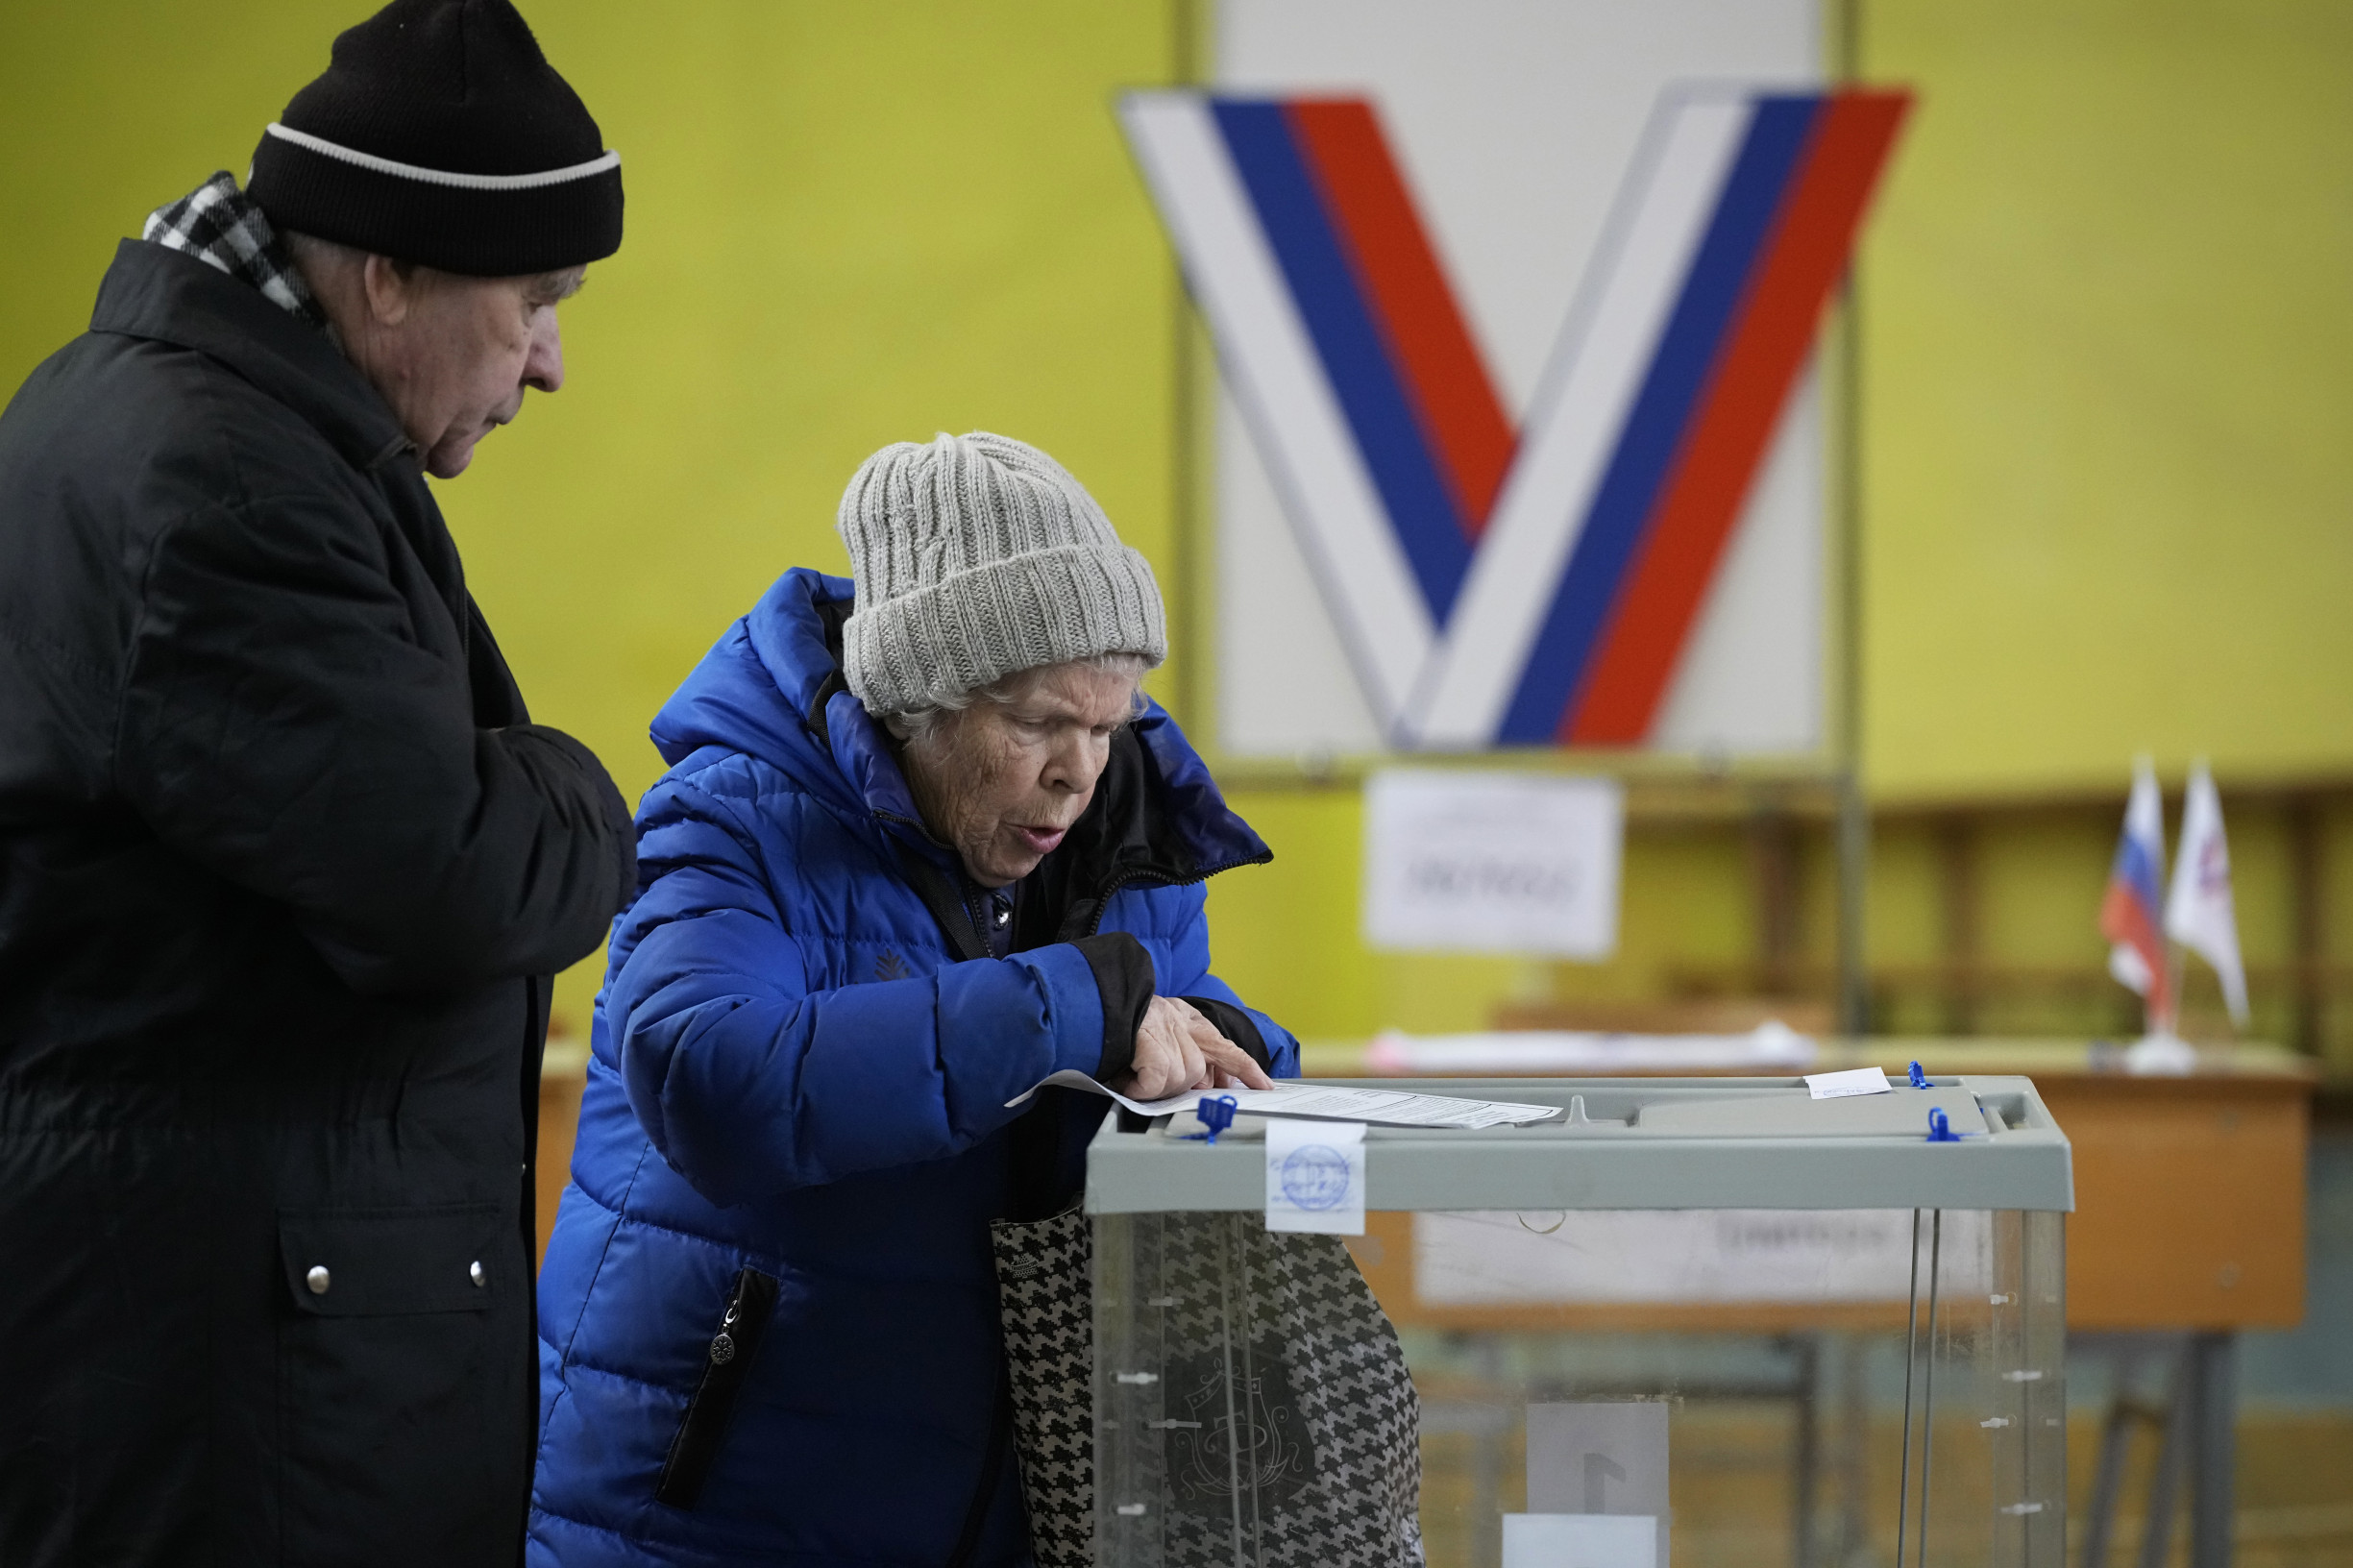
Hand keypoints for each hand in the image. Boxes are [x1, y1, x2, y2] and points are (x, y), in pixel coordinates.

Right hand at [1117, 997, 1274, 1100]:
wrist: (1096, 998)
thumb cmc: (1121, 1018)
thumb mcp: (1160, 1025)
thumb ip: (1185, 1048)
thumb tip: (1208, 1080)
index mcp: (1188, 1019)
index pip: (1226, 1047)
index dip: (1246, 1068)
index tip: (1264, 1085)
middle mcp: (1184, 1025)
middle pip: (1199, 1074)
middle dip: (1179, 1086)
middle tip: (1153, 1081)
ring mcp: (1171, 1035)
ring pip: (1179, 1080)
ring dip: (1154, 1086)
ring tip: (1132, 1074)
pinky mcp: (1154, 1047)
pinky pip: (1155, 1084)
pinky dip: (1139, 1088)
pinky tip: (1126, 1079)